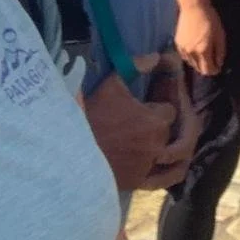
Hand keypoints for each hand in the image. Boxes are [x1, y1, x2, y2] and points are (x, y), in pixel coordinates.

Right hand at [82, 69, 176, 190]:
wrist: (69, 149)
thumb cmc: (92, 114)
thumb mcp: (112, 83)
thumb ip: (137, 65)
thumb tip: (157, 57)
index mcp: (154, 121)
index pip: (170, 111)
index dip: (158, 107)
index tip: (145, 106)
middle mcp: (156, 146)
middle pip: (169, 132)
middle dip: (160, 125)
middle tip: (143, 122)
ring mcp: (147, 167)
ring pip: (170, 156)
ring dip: (166, 148)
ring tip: (155, 143)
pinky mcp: (137, 182)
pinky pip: (161, 180)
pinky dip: (163, 173)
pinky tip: (159, 165)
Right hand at [176, 0, 225, 76]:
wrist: (193, 7)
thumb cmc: (210, 19)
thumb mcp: (220, 35)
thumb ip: (220, 52)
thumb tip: (219, 64)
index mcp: (203, 50)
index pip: (208, 70)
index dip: (214, 70)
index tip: (218, 66)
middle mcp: (191, 53)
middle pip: (199, 69)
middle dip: (207, 67)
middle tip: (212, 60)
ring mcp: (183, 49)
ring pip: (191, 64)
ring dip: (198, 62)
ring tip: (204, 53)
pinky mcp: (177, 44)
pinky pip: (185, 56)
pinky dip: (191, 56)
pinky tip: (195, 49)